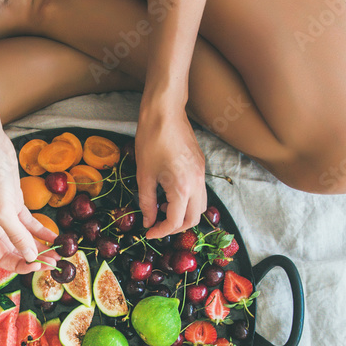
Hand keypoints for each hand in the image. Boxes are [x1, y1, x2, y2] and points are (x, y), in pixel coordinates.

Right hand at [0, 132, 58, 274]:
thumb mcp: (3, 211)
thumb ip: (17, 235)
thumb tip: (30, 257)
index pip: (3, 258)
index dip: (21, 265)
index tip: (39, 266)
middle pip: (15, 250)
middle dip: (34, 257)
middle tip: (54, 262)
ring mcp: (4, 216)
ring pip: (24, 238)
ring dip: (40, 246)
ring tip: (57, 253)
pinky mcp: (15, 204)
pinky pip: (29, 224)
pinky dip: (41, 231)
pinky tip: (54, 237)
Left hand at [135, 104, 206, 239]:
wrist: (165, 112)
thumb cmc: (151, 140)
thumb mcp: (144, 175)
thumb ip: (146, 202)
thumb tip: (148, 221)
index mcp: (182, 188)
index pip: (176, 222)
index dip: (161, 231)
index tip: (149, 233)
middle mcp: (197, 184)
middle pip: (194, 219)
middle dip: (176, 228)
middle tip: (158, 226)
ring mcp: (202, 174)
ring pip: (200, 206)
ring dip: (184, 215)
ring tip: (163, 208)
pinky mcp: (201, 166)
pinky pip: (199, 192)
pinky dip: (187, 201)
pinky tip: (169, 194)